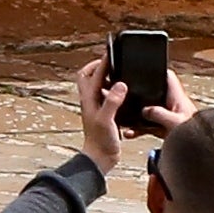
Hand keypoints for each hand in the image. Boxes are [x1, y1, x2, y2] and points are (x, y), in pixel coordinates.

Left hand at [83, 55, 132, 171]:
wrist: (100, 158)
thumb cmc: (100, 141)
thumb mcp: (106, 120)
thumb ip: (112, 102)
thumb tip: (120, 84)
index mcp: (89, 99)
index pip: (93, 74)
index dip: (102, 63)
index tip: (110, 53)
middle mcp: (91, 101)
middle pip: (88, 77)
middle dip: (97, 67)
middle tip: (110, 62)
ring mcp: (97, 108)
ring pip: (98, 87)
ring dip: (106, 79)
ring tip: (119, 75)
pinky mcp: (105, 115)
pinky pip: (108, 98)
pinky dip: (114, 92)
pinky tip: (125, 95)